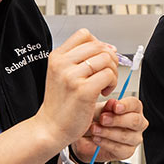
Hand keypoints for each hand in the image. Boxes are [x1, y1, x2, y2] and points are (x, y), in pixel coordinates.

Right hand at [34, 29, 117, 147]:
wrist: (50, 128)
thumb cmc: (60, 104)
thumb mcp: (63, 74)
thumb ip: (81, 59)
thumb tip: (110, 48)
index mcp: (56, 57)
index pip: (84, 35)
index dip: (98, 44)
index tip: (101, 58)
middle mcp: (62, 63)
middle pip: (98, 46)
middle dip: (109, 59)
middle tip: (106, 74)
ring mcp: (72, 76)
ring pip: (106, 59)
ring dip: (112, 72)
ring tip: (105, 85)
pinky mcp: (83, 90)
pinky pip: (108, 75)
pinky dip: (112, 83)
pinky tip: (104, 92)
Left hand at [71, 97, 148, 162]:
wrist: (86, 138)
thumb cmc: (96, 120)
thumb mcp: (97, 110)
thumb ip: (105, 107)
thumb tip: (112, 103)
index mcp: (132, 109)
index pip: (135, 104)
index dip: (126, 105)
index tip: (115, 107)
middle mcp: (137, 123)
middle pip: (135, 121)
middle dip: (117, 120)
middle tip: (102, 119)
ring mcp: (134, 138)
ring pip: (126, 136)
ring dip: (108, 132)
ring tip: (95, 129)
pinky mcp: (127, 152)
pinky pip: (120, 149)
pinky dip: (106, 143)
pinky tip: (97, 139)